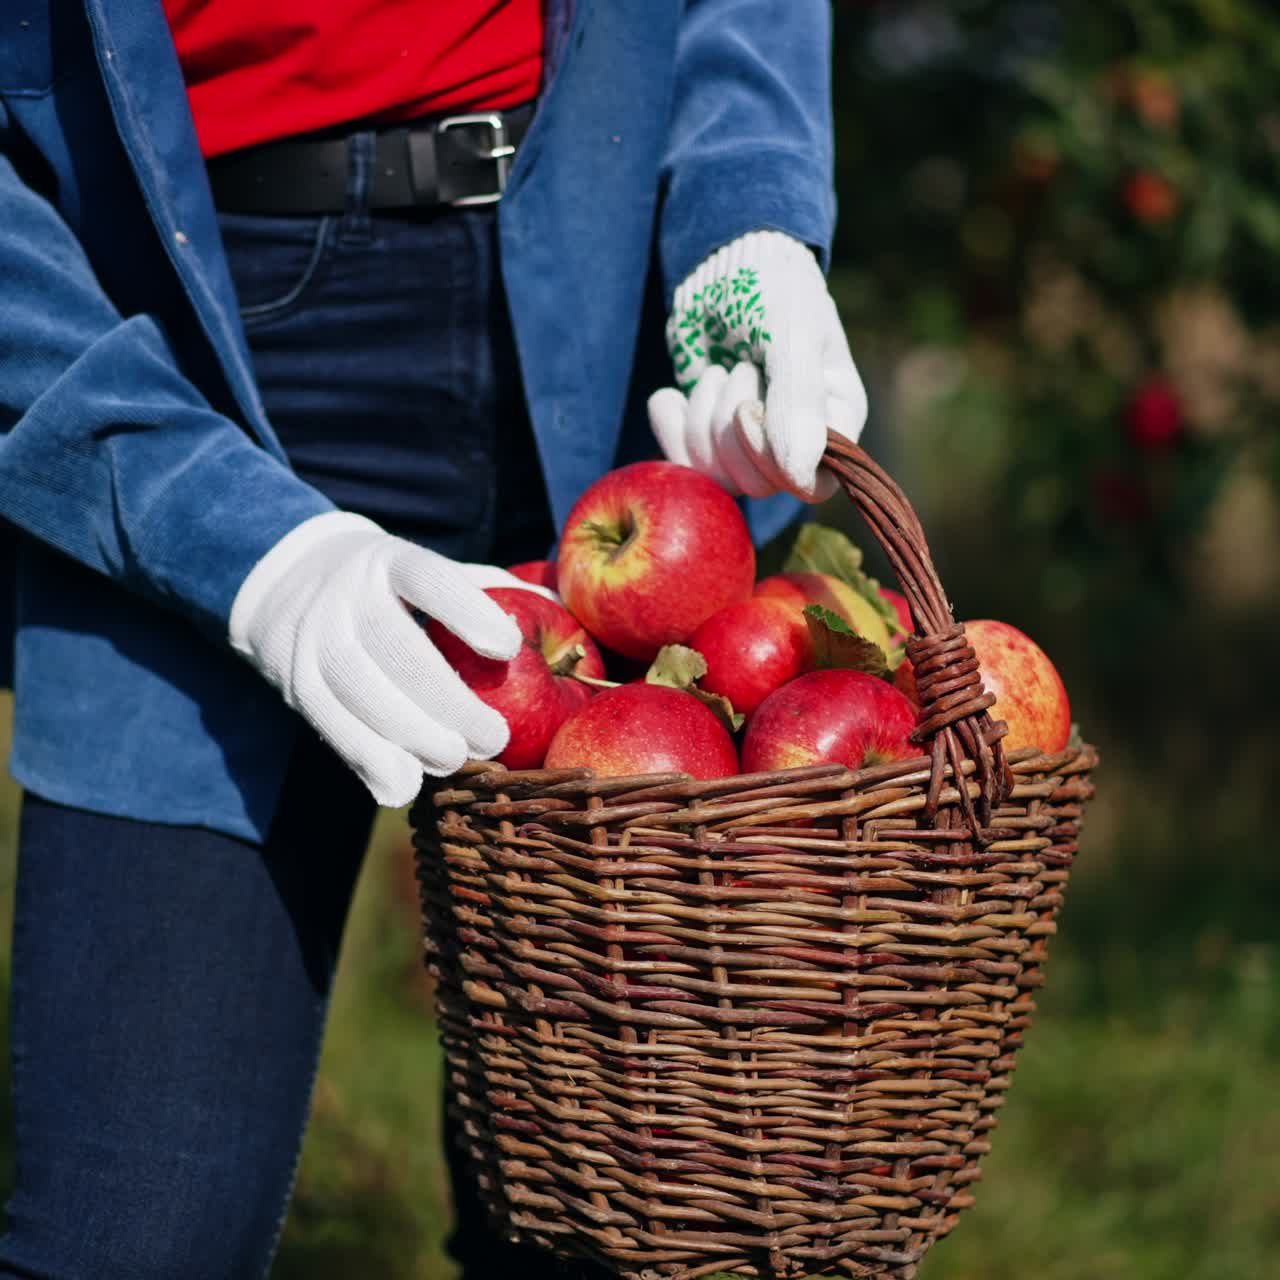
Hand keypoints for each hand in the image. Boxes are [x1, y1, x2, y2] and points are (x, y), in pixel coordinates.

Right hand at [229, 511, 541, 806]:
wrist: (286, 582)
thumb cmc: (392, 586)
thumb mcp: (430, 571)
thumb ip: (492, 590)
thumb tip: (566, 608)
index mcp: (390, 560)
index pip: (429, 579)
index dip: (467, 612)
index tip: (509, 648)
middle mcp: (346, 593)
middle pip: (396, 648)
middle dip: (447, 701)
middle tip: (494, 739)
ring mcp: (312, 636)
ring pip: (358, 690)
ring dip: (409, 736)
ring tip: (455, 761)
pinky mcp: (292, 680)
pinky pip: (328, 724)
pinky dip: (367, 760)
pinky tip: (402, 788)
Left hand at [648, 230, 866, 501]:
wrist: (724, 267)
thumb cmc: (773, 290)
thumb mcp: (790, 335)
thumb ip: (798, 401)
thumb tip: (800, 475)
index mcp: (837, 419)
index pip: (813, 484)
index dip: (773, 461)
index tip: (748, 409)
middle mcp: (801, 442)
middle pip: (760, 484)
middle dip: (730, 429)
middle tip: (735, 369)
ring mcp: (753, 445)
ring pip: (721, 477)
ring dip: (702, 424)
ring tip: (713, 371)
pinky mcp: (710, 439)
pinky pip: (686, 465)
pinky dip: (672, 428)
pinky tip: (671, 394)